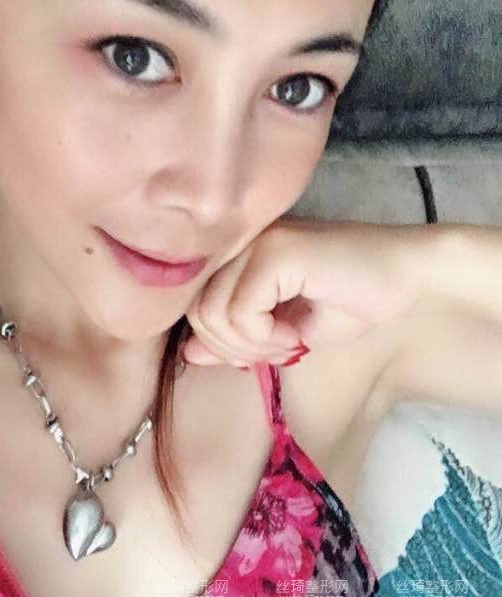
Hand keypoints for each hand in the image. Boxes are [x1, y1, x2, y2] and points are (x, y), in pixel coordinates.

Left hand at [182, 216, 423, 367]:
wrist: (406, 276)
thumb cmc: (353, 300)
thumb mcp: (284, 330)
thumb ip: (237, 338)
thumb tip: (190, 353)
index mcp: (240, 255)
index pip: (196, 305)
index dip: (222, 343)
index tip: (263, 353)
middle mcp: (242, 242)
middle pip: (198, 312)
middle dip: (234, 349)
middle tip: (279, 351)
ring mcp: (258, 243)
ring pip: (212, 313)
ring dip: (251, 344)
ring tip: (288, 341)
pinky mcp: (275, 252)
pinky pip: (240, 310)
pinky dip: (264, 336)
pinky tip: (295, 334)